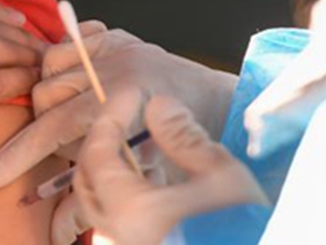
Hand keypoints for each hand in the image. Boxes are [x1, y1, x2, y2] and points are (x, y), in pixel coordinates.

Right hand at [0, 23, 236, 186]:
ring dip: (49, 90)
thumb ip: (95, 190)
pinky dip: (64, 59)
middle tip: (64, 144)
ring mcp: (117, 46)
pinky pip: (69, 40)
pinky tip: (76, 83)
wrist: (212, 104)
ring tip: (68, 115)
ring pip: (49, 63)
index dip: (21, 154)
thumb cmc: (178, 148)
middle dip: (43, 125)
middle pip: (45, 94)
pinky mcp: (117, 34)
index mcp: (125, 102)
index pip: (57, 128)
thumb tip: (55, 229)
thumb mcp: (140, 175)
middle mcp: (119, 67)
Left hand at [75, 90, 267, 244]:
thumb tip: (157, 105)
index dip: (110, 116)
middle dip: (103, 144)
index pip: (96, 152)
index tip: (128, 94)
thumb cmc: (239, 230)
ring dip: (112, 173)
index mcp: (129, 211)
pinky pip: (116, 224)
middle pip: (86, 180)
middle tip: (124, 118)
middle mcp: (116, 235)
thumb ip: (183, 137)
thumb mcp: (221, 177)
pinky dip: (124, 198)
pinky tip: (152, 186)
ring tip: (140, 150)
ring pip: (99, 205)